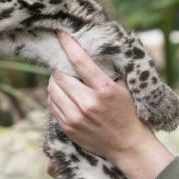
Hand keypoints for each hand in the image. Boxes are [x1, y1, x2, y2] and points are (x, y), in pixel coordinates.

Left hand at [47, 31, 173, 178]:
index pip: (80, 62)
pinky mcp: (67, 127)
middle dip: (60, 68)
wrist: (127, 145)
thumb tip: (87, 50)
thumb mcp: (123, 87)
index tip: (61, 34)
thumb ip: (106, 71)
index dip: (69, 45)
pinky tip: (64, 95)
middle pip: (59, 76)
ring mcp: (75, 117)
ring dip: (55, 82)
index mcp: (104, 89)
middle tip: (65, 66)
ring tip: (64, 81)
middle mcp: (88, 104)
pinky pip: (51, 104)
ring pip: (51, 90)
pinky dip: (54, 96)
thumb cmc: (127, 111)